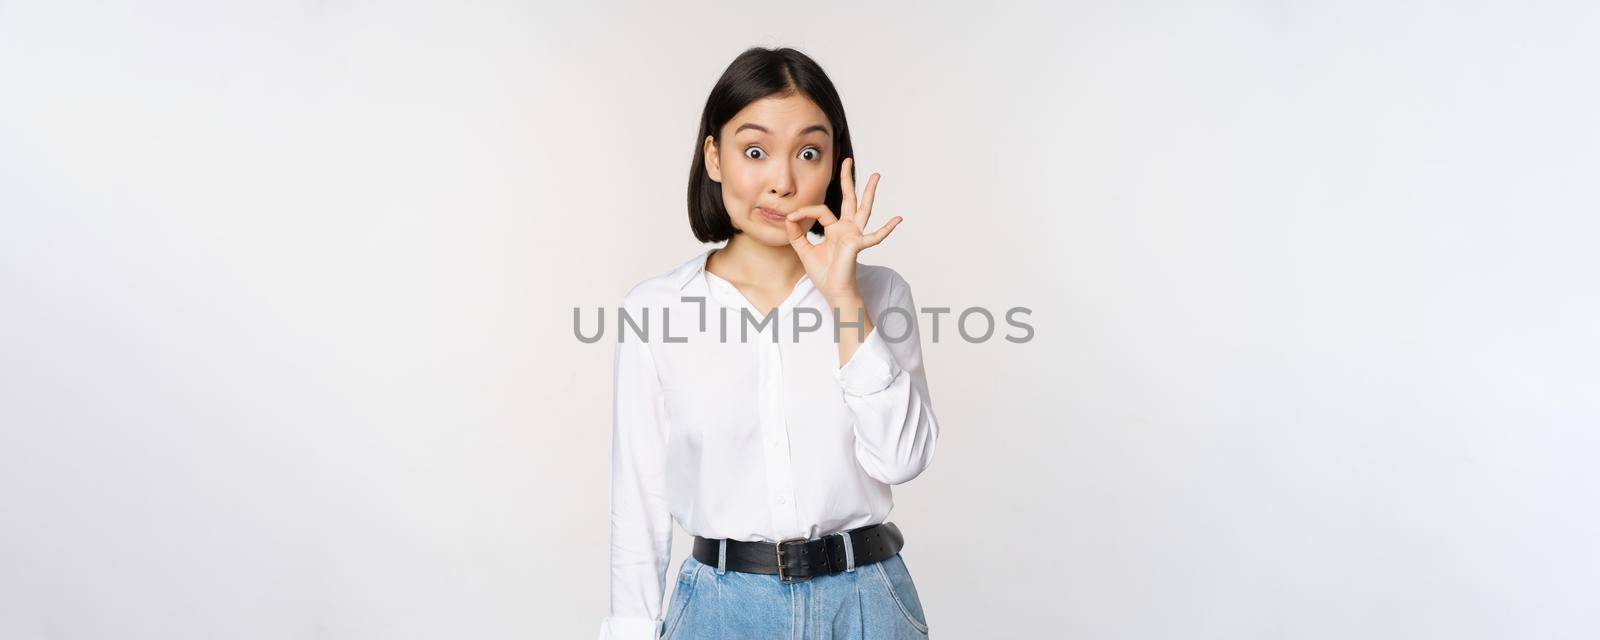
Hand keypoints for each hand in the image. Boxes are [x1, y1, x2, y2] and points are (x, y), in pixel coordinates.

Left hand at [783, 157, 902, 302]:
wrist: (833, 291)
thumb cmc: (823, 274)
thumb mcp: (803, 251)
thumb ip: (796, 234)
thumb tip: (789, 218)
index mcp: (834, 229)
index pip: (820, 210)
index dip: (804, 211)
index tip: (790, 217)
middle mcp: (846, 228)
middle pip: (848, 198)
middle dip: (847, 179)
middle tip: (847, 160)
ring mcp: (855, 235)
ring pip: (863, 208)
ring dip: (869, 192)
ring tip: (876, 175)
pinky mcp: (858, 245)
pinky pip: (874, 237)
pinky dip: (886, 229)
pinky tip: (898, 219)